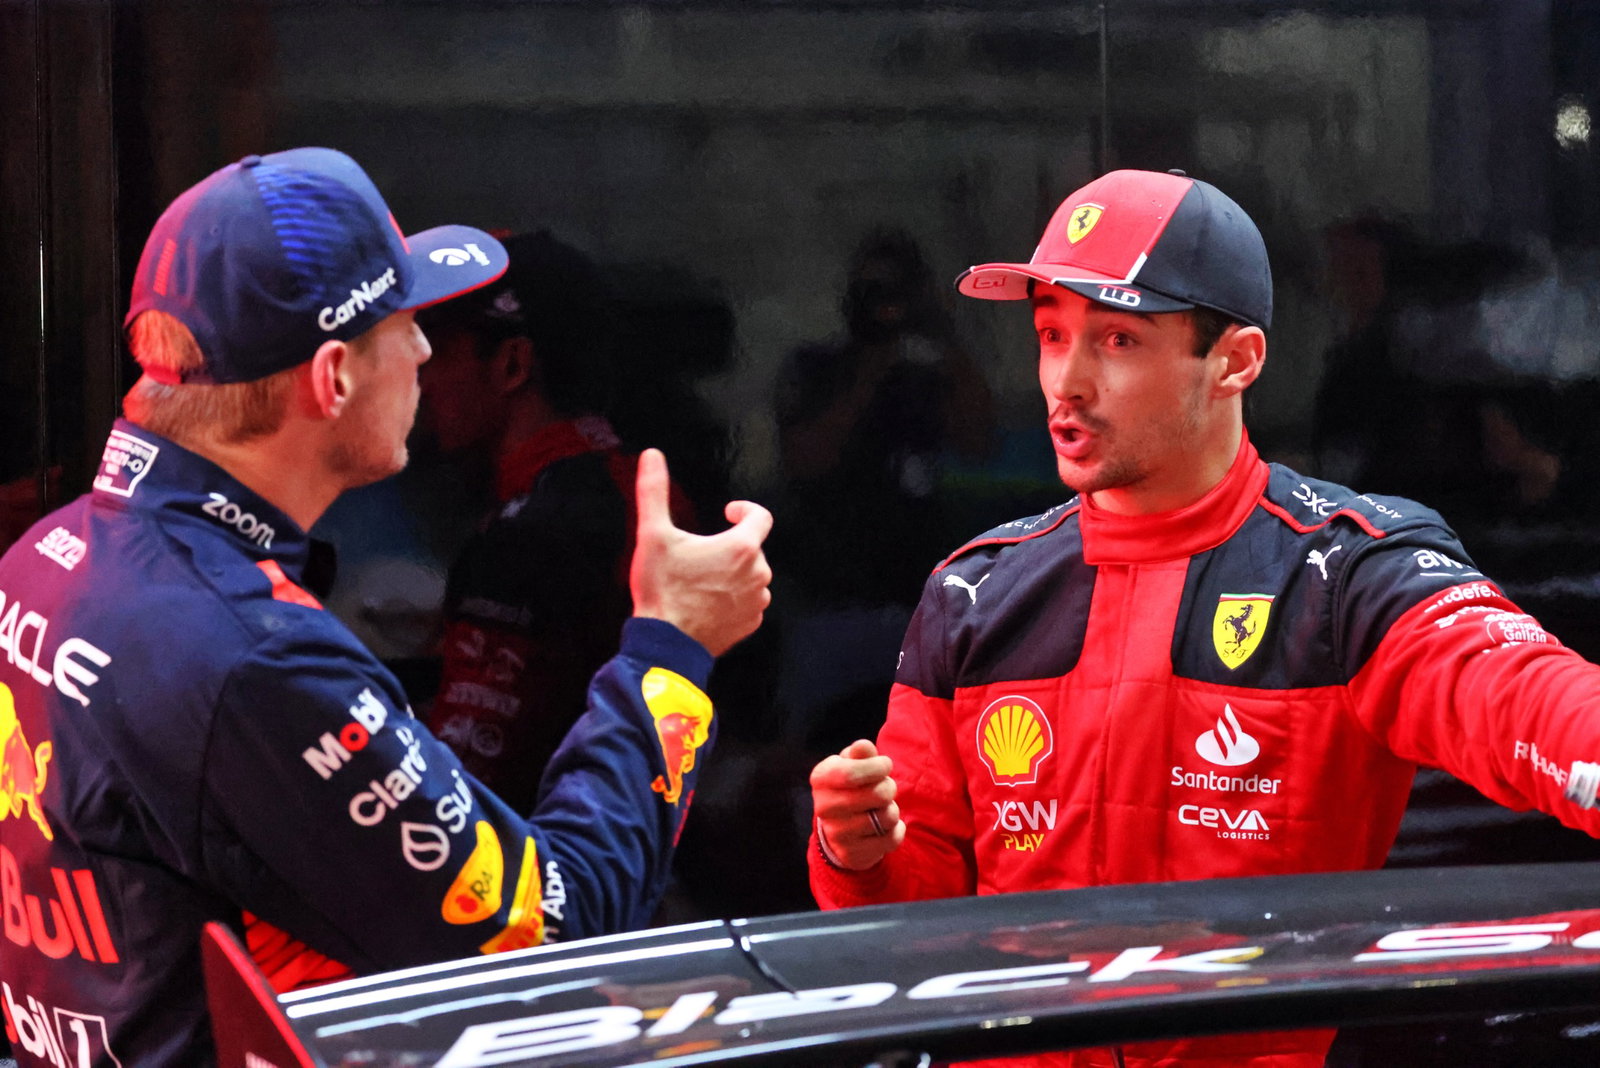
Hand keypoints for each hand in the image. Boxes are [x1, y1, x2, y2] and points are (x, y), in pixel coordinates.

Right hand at [630, 448, 772, 656]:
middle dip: (732, 544)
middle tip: (702, 552)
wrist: (665, 644)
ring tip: (703, 578)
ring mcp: (756, 601)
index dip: (745, 510)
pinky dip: (734, 597)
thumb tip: (652, 456)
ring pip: (752, 576)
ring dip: (734, 572)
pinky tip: (708, 600)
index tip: (728, 513)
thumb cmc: (662, 589)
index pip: (761, 516)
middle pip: (754, 548)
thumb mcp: (653, 535)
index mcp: (742, 547)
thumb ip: (654, 491)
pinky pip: (748, 603)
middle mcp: (757, 573)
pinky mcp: (749, 624)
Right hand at [810, 738, 904, 869]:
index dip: (877, 767)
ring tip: (881, 808)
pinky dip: (897, 829)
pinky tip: (884, 826)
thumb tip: (863, 747)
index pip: (851, 772)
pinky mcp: (853, 854)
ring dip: (892, 809)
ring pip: (887, 817)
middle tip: (884, 788)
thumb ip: (861, 754)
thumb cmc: (850, 786)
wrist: (839, 828)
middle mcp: (824, 807)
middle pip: (876, 794)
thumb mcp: (852, 764)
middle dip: (889, 788)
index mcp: (821, 778)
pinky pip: (892, 838)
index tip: (885, 765)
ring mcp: (837, 833)